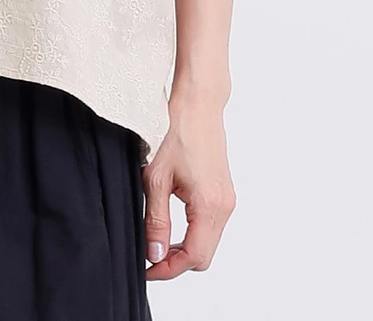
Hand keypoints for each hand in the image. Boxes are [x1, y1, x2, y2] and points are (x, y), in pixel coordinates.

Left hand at [141, 93, 236, 279]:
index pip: (194, 257)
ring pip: (207, 241)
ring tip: (154, 240)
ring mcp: (227, 199)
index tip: (146, 270)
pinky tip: (170, 222)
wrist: (197, 103)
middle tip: (147, 256)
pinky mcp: (223, 192)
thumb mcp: (156, 177)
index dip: (168, 269)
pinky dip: (191, 232)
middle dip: (175, 262)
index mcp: (210, 205)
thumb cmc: (175, 131)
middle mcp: (224, 207)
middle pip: (203, 255)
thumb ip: (156, 219)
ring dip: (183, 247)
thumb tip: (154, 254)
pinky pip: (210, 225)